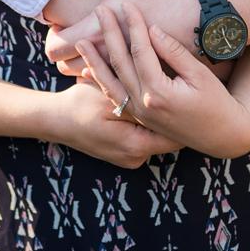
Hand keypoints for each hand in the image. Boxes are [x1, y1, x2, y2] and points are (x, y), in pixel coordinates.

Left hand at [44, 0, 201, 77]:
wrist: (202, 17)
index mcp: (99, 35)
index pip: (56, 49)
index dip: (54, 37)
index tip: (62, 25)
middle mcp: (108, 60)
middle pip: (66, 67)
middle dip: (65, 52)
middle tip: (74, 34)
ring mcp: (123, 73)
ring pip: (87, 77)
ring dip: (83, 64)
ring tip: (90, 46)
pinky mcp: (140, 82)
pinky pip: (110, 86)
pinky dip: (105, 74)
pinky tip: (111, 58)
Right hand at [45, 78, 180, 168]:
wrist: (54, 119)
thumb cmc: (80, 105)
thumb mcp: (114, 98)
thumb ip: (142, 99)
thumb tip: (170, 92)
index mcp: (136, 147)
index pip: (177, 136)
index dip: (186, 117)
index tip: (194, 97)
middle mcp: (136, 158)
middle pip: (169, 137)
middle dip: (176, 116)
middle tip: (186, 92)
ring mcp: (130, 158)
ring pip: (158, 135)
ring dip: (162, 118)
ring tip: (173, 95)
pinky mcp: (125, 153)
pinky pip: (146, 136)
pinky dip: (149, 122)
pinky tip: (152, 104)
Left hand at [75, 4, 249, 159]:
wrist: (222, 135)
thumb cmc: (217, 102)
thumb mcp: (200, 75)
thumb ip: (174, 53)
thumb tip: (153, 30)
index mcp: (158, 93)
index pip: (141, 52)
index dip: (134, 26)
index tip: (128, 5)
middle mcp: (143, 104)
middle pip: (120, 63)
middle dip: (110, 35)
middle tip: (100, 11)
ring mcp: (138, 113)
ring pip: (110, 82)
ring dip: (95, 60)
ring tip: (81, 41)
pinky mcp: (139, 117)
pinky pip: (114, 98)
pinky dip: (101, 83)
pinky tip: (89, 71)